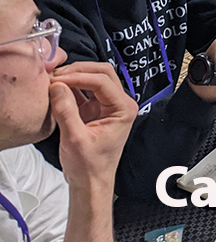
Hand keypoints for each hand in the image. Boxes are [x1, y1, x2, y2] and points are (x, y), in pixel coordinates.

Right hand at [49, 62, 137, 189]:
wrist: (91, 182)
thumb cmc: (89, 166)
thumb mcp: (75, 139)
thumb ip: (66, 111)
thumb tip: (57, 86)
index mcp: (123, 109)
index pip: (103, 81)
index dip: (79, 76)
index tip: (58, 79)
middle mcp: (120, 104)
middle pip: (102, 73)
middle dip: (79, 71)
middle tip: (55, 76)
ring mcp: (108, 105)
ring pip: (94, 79)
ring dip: (74, 77)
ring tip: (54, 81)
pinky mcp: (96, 109)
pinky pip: (85, 91)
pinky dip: (71, 87)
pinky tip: (57, 89)